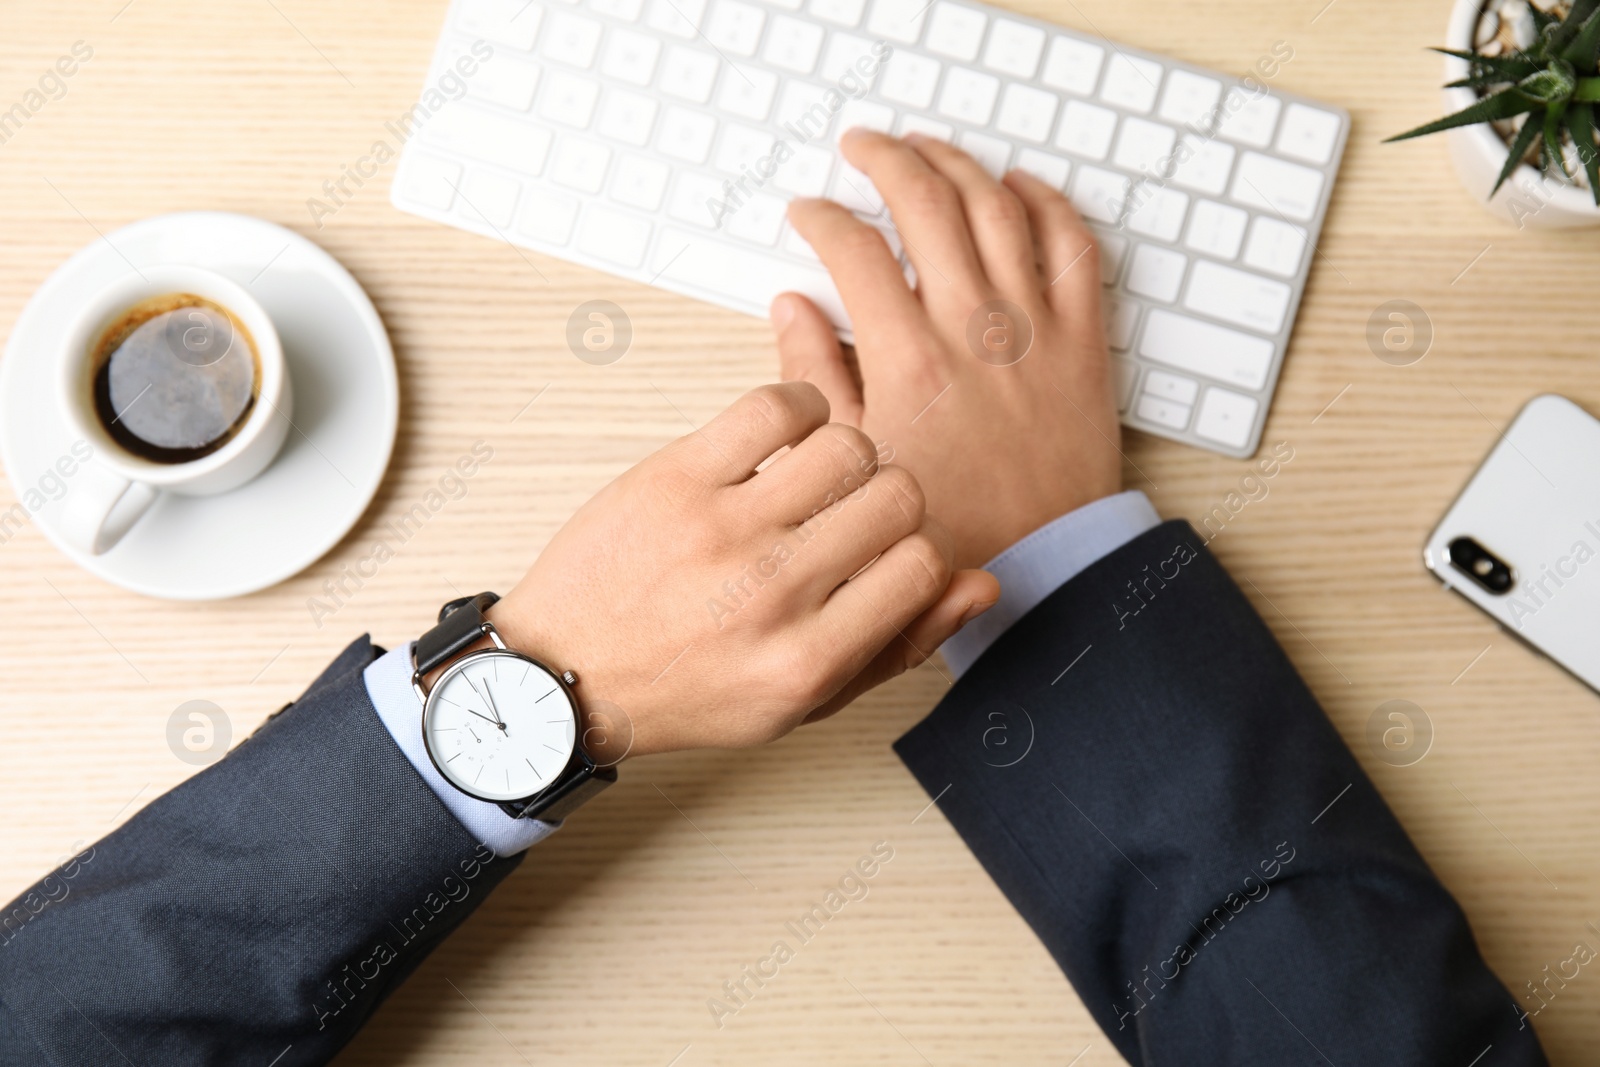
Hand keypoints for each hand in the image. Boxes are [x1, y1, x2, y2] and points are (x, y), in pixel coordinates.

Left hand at [487, 383, 998, 759]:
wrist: (565, 676)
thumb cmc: (685, 689)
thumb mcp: (801, 702)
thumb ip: (897, 646)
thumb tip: (979, 585)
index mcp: (807, 661)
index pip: (924, 565)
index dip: (922, 550)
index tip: (893, 552)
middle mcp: (770, 596)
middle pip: (896, 498)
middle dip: (889, 502)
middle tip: (851, 516)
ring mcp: (720, 532)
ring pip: (846, 447)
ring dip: (846, 456)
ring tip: (817, 480)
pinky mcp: (675, 479)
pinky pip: (773, 407)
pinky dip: (796, 409)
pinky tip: (783, 442)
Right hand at [774, 130, 1124, 569]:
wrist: (1046, 565)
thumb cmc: (953, 527)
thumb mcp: (858, 460)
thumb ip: (819, 377)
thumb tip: (793, 309)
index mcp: (909, 361)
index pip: (855, 250)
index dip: (823, 218)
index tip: (809, 213)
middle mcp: (974, 330)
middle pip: (926, 203)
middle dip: (885, 159)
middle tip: (862, 149)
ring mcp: (1035, 329)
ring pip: (996, 207)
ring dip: (957, 164)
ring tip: (927, 149)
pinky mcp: (1084, 340)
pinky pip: (1072, 245)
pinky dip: (1046, 202)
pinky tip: (1019, 187)